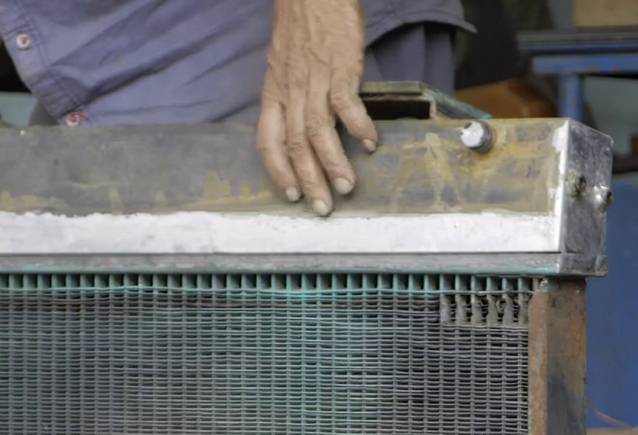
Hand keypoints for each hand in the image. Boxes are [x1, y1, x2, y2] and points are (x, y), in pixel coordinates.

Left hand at [257, 0, 377, 216]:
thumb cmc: (302, 25)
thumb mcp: (285, 64)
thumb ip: (292, 96)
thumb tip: (304, 126)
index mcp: (275, 92)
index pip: (268, 141)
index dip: (278, 171)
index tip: (290, 194)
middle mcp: (291, 91)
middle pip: (295, 144)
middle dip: (308, 180)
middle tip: (322, 207)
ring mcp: (315, 80)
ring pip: (317, 131)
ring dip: (332, 163)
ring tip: (346, 187)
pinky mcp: (340, 68)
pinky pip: (347, 105)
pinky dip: (358, 127)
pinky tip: (369, 144)